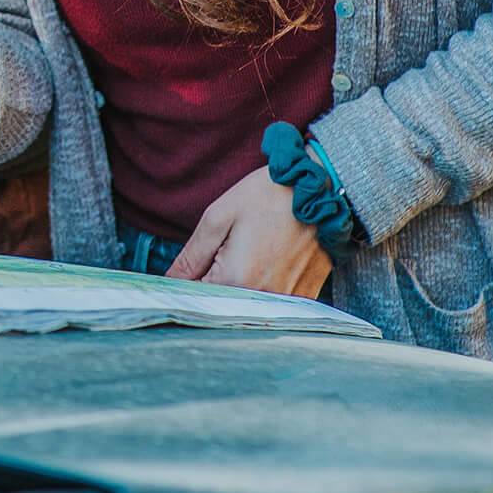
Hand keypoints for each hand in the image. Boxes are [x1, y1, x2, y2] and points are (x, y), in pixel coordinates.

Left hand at [167, 165, 333, 296]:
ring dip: (240, 285)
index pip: (195, 297)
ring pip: (247, 303)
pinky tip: (269, 259)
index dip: (188, 280)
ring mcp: (287, 302)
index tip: (193, 263)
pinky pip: (272, 302)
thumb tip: (171, 282)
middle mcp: (263, 299)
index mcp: (236, 280)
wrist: (322, 189)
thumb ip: (191, 256)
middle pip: (222, 302)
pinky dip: (264, 286)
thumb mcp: (219, 217)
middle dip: (213, 282)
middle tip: (227, 249)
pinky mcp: (304, 298)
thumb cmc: (268, 196)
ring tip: (253, 250)